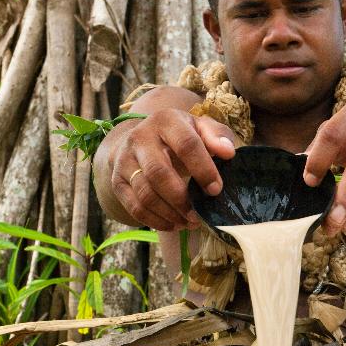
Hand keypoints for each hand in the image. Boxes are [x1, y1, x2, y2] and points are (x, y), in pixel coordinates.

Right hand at [104, 108, 235, 231]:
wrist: (142, 139)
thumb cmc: (180, 136)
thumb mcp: (201, 128)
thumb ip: (218, 136)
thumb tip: (228, 152)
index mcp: (166, 121)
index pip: (186, 145)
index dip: (203, 169)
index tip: (215, 190)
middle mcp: (140, 138)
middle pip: (158, 173)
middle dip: (181, 199)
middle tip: (199, 215)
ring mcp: (125, 160)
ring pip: (145, 193)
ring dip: (169, 214)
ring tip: (189, 223)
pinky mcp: (117, 180)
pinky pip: (134, 207)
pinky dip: (155, 221)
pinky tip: (173, 224)